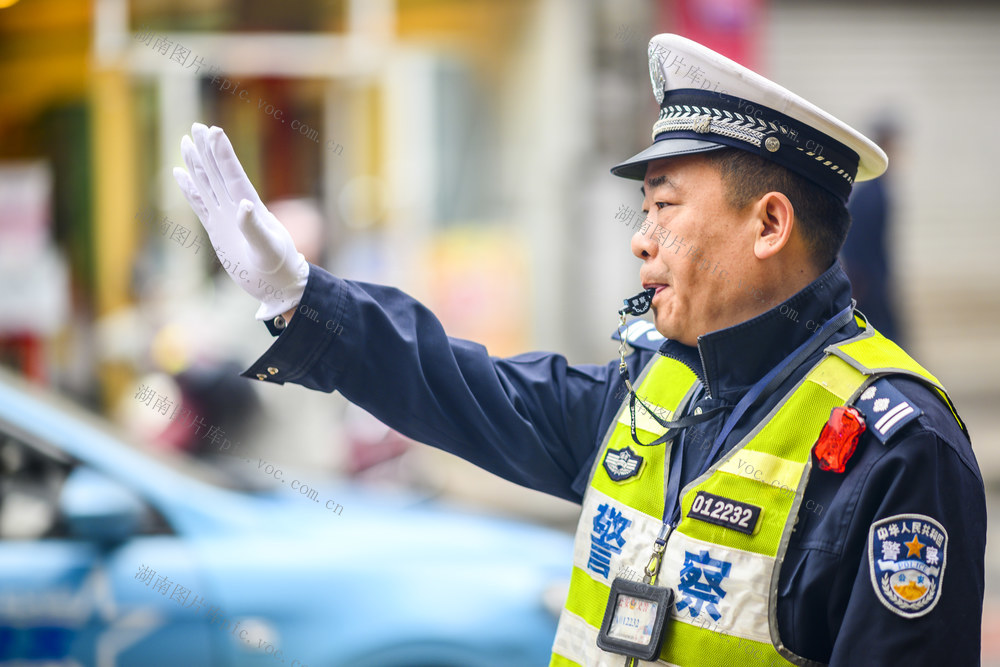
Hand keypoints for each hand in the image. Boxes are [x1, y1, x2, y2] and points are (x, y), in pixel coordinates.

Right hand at [173, 123, 308, 319]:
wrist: (277, 284)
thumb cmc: (279, 267)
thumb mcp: (269, 248)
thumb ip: (255, 228)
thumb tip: (243, 205)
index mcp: (251, 207)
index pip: (234, 175)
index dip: (224, 154)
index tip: (215, 131)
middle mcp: (237, 207)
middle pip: (218, 173)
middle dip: (208, 150)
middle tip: (196, 126)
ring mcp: (226, 217)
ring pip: (207, 184)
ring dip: (197, 163)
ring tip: (185, 141)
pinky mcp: (217, 230)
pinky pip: (200, 204)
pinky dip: (189, 189)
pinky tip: (180, 174)